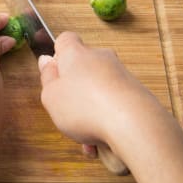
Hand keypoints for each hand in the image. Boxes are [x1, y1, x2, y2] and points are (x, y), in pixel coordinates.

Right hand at [37, 31, 161, 148]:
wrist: (132, 123)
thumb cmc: (86, 107)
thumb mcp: (50, 96)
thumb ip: (46, 78)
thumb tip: (47, 62)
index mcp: (76, 53)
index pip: (65, 40)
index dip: (57, 55)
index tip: (54, 73)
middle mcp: (100, 58)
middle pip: (82, 67)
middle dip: (74, 89)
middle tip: (66, 109)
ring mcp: (120, 74)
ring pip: (97, 90)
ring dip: (89, 111)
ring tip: (85, 138)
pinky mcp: (135, 91)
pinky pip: (113, 104)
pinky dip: (106, 120)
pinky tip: (101, 142)